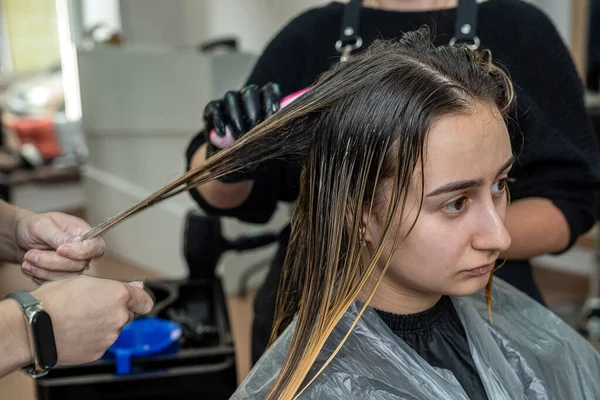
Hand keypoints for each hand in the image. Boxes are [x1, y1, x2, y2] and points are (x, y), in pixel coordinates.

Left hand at [15, 212, 104, 282]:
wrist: (18, 238)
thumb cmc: (33, 226)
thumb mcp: (42, 225)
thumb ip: (58, 235)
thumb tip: (77, 242)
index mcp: (83, 233)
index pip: (97, 246)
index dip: (82, 252)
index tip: (60, 250)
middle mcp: (82, 251)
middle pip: (79, 265)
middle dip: (52, 261)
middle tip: (31, 254)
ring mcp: (73, 266)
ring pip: (67, 276)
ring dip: (43, 269)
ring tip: (27, 258)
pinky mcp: (62, 276)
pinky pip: (56, 283)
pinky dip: (39, 275)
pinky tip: (29, 266)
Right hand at [31, 275, 153, 364]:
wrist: (32, 327)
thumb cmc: (54, 300)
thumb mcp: (84, 281)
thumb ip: (114, 286)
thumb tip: (137, 286)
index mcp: (119, 295)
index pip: (145, 300)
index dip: (139, 299)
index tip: (136, 300)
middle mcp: (119, 317)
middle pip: (127, 315)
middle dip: (114, 311)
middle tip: (91, 308)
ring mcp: (109, 337)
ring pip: (113, 330)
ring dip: (102, 326)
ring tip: (78, 320)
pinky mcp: (98, 352)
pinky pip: (100, 344)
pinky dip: (92, 340)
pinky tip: (75, 333)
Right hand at [203, 82, 280, 181]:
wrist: (233, 163)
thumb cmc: (256, 152)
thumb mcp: (268, 146)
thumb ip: (272, 136)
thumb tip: (276, 127)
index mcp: (264, 101)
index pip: (269, 90)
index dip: (272, 98)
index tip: (275, 112)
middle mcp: (246, 98)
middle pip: (250, 92)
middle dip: (253, 110)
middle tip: (255, 129)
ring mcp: (229, 103)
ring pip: (231, 97)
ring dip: (236, 116)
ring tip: (240, 135)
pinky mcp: (213, 110)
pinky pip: (213, 108)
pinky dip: (217, 120)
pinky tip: (222, 133)